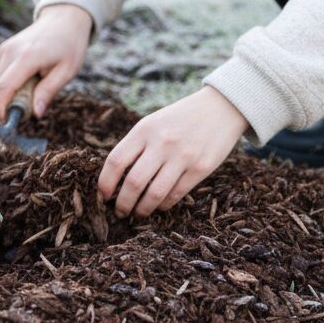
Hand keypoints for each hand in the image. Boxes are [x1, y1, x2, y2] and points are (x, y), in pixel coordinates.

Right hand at [0, 3, 92, 123]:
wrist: (64, 19)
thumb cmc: (69, 46)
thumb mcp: (67, 71)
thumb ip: (48, 92)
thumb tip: (35, 114)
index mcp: (27, 57)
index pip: (4, 87)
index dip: (0, 108)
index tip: (3, 122)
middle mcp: (11, 52)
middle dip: (4, 103)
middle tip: (25, 109)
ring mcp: (5, 49)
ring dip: (8, 92)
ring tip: (32, 88)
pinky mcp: (4, 49)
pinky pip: (0, 73)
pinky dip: (9, 81)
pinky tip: (29, 76)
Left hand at [97, 85, 249, 217]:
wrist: (220, 108)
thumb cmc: (178, 118)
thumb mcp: (152, 123)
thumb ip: (135, 146)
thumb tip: (115, 178)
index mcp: (144, 130)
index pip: (115, 161)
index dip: (105, 183)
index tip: (103, 196)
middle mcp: (161, 143)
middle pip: (133, 182)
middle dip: (123, 203)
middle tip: (120, 212)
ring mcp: (182, 156)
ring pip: (154, 193)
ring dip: (143, 209)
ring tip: (138, 214)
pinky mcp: (201, 168)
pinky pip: (176, 194)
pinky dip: (163, 204)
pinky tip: (159, 206)